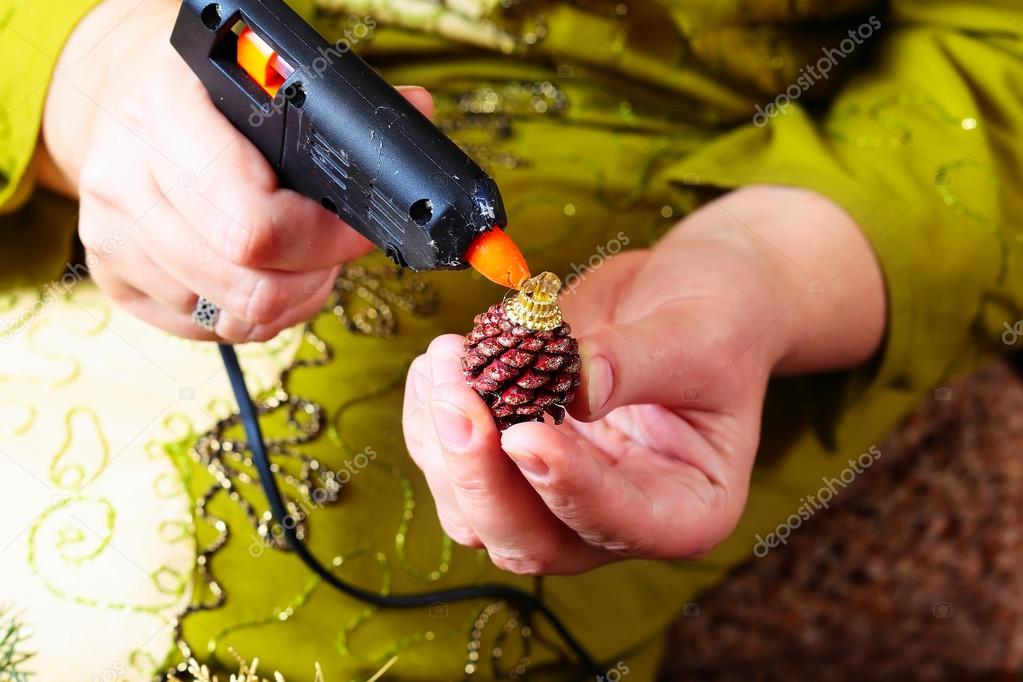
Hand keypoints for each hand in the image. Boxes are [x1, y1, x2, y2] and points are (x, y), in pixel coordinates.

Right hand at [41, 0, 432, 341]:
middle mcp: (125, 180)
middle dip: (314, 276)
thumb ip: (340, 108)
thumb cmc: (205, 92)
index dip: (325, 239)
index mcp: (167, 115)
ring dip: (290, 300)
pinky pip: (208, 332)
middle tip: (332, 252)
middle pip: (250, 284)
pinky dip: (253, 317)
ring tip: (301, 262)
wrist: (118, 96)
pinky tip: (263, 277)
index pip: (257, 225)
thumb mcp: (263, 76)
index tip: (357, 229)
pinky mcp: (114, 280)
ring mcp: (113, 237)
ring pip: (234, 317)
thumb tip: (418, 110)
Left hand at [403, 185, 885, 573]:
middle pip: (531, 540)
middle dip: (481, 474)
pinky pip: (453, 468)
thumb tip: (575, 386)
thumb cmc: (716, 321)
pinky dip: (431, 422)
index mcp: (686, 508)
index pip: (620, 523)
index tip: (524, 432)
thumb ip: (636, 364)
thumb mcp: (699, 336)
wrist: (689, 298)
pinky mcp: (516, 466)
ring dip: (445, 445)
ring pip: (477, 514)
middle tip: (455, 394)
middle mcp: (617, 520)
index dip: (566, 486)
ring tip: (443, 360)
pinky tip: (436, 366)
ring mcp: (559, 498)